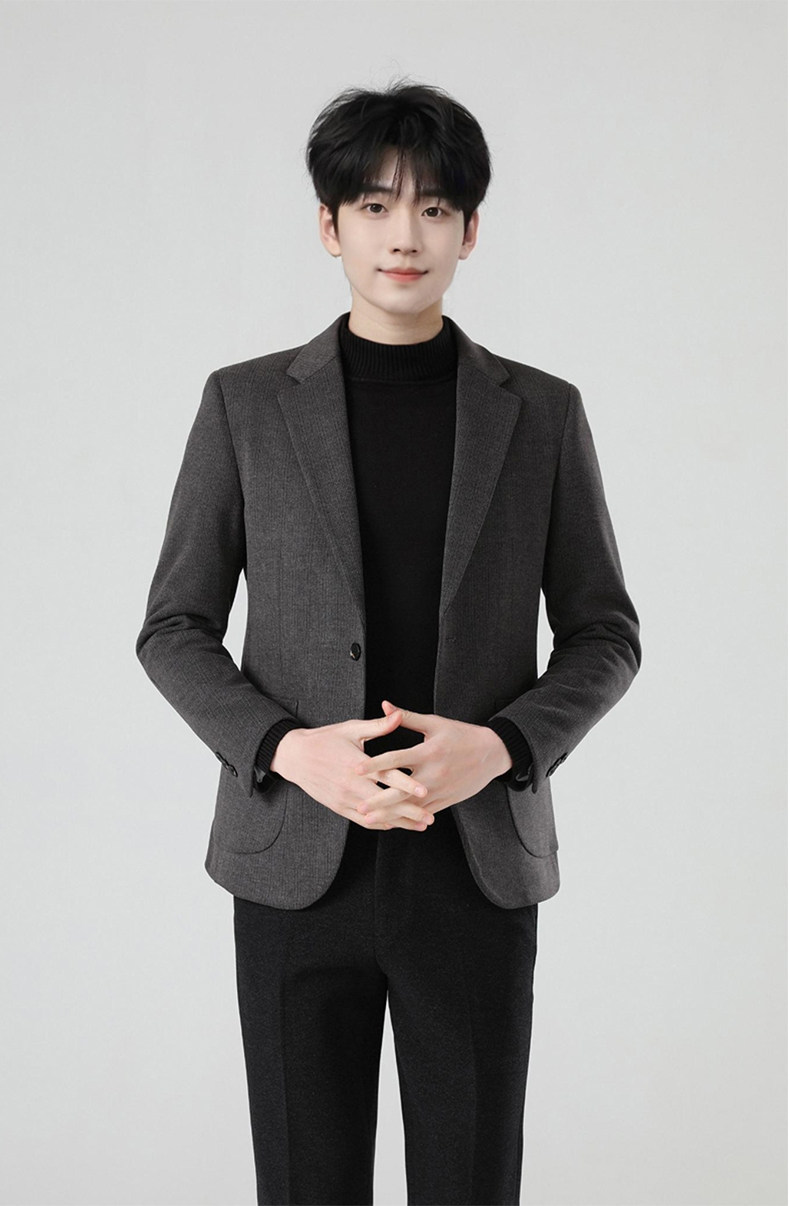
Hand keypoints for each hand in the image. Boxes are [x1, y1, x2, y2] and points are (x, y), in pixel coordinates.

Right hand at [270, 708, 434, 831]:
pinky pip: (362, 820)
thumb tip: (399, 714)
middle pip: (385, 802)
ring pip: (375, 816)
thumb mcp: (351, 728)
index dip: (407, 785)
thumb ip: (378, 725)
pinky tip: (396, 825)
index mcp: (357, 764)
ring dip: (398, 822)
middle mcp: (351, 785)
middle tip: (430, 818)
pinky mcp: (338, 807)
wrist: (295, 757)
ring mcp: (344, 799)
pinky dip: (380, 824)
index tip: (426, 792)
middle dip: (409, 811)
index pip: (386, 777)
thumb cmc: (326, 739)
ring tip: (419, 825)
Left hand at [352, 699, 512, 820]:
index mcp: (428, 751)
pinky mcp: (446, 800)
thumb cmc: (461, 734)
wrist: (492, 753)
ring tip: (369, 819)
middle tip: (358, 807)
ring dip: (389, 814)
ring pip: (410, 806)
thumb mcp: (435, 723)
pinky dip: (407, 818)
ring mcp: (440, 789)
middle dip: (378, 800)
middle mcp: (433, 773)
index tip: (355, 769)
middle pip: (401, 790)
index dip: (375, 764)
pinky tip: (391, 822)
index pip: (396, 759)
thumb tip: (384, 705)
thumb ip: (407, 717)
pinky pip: (423, 812)